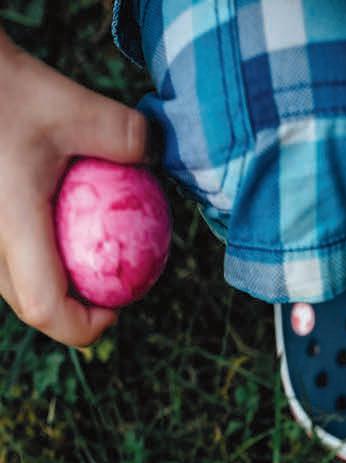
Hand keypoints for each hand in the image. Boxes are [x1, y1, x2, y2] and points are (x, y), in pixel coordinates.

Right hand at [0, 34, 148, 345]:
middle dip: (73, 310)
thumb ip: (125, 134)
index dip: (84, 327)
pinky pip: (3, 257)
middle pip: (29, 305)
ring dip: (52, 283)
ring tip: (86, 258)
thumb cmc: (2, 85)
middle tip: (109, 286)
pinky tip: (57, 226)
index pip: (45, 309)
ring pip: (13, 283)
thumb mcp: (69, 103)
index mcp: (11, 226)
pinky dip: (34, 255)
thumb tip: (161, 154)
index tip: (115, 310)